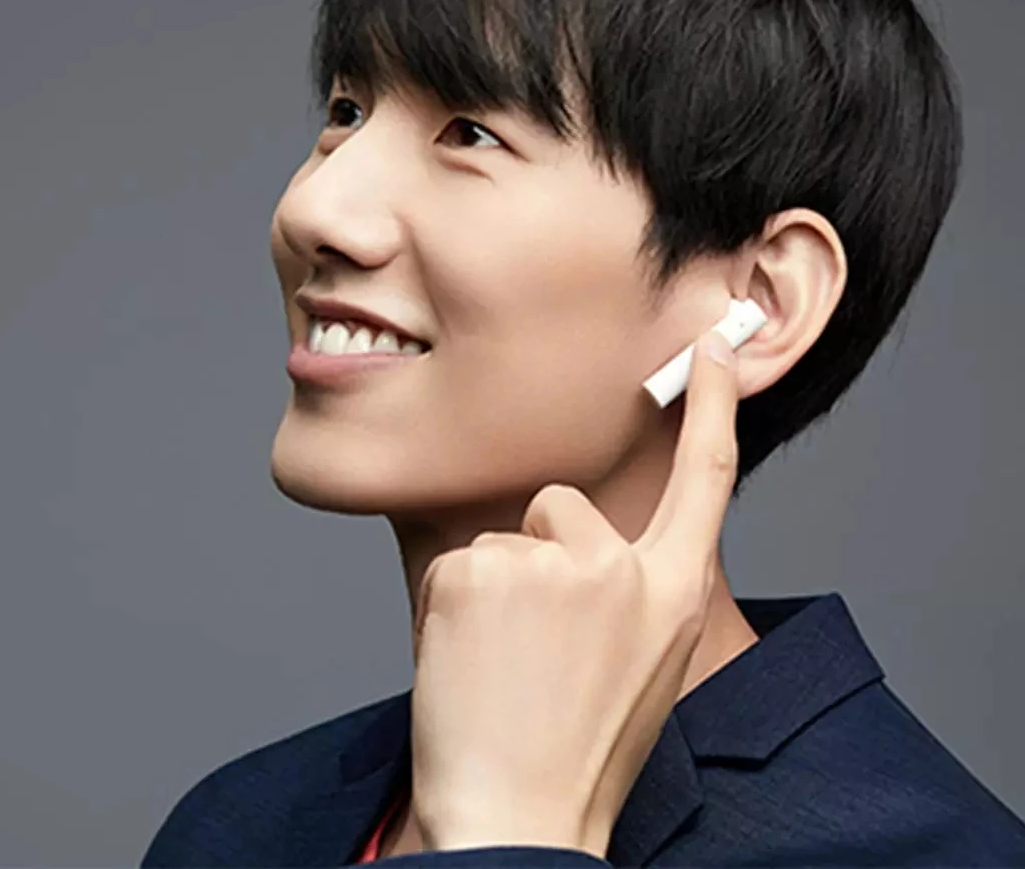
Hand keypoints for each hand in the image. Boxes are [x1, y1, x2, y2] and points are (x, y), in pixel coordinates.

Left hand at [408, 330, 741, 858]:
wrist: (515, 815)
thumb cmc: (577, 744)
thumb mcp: (643, 662)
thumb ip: (632, 588)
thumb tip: (590, 538)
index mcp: (671, 594)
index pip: (705, 479)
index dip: (713, 408)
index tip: (712, 349)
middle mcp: (621, 569)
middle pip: (560, 505)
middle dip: (538, 555)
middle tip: (533, 645)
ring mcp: (553, 567)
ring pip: (501, 540)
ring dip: (492, 592)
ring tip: (502, 666)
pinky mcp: (484, 572)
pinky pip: (455, 562)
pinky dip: (451, 607)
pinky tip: (468, 662)